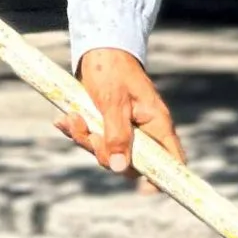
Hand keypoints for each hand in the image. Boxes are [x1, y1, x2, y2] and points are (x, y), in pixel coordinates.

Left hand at [58, 48, 182, 190]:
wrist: (98, 48)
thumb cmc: (112, 71)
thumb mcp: (113, 103)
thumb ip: (118, 135)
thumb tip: (119, 168)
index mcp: (156, 124)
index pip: (171, 160)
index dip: (163, 178)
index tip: (145, 189)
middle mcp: (144, 130)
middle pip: (130, 162)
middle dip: (104, 152)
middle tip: (89, 132)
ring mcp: (126, 128)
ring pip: (108, 152)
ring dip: (85, 139)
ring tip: (72, 118)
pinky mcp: (108, 123)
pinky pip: (95, 139)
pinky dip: (78, 131)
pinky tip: (65, 119)